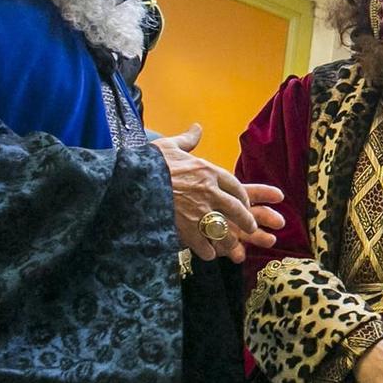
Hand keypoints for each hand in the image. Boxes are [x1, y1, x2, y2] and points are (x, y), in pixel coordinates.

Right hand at [155, 124, 285, 262]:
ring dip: (231, 239)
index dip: (243, 197)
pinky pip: (203, 242)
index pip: (235, 186)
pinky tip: (210, 254)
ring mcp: (198, 210)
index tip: (245, 203)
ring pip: (224, 228)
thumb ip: (188, 140)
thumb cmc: (150, 162)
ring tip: (234, 247)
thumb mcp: (170, 146)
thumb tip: (197, 128)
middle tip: (251, 227)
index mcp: (207, 171)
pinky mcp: (185, 227)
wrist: (131, 180)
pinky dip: (208, 250)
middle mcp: (208, 191)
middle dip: (246, 220)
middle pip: (236, 208)